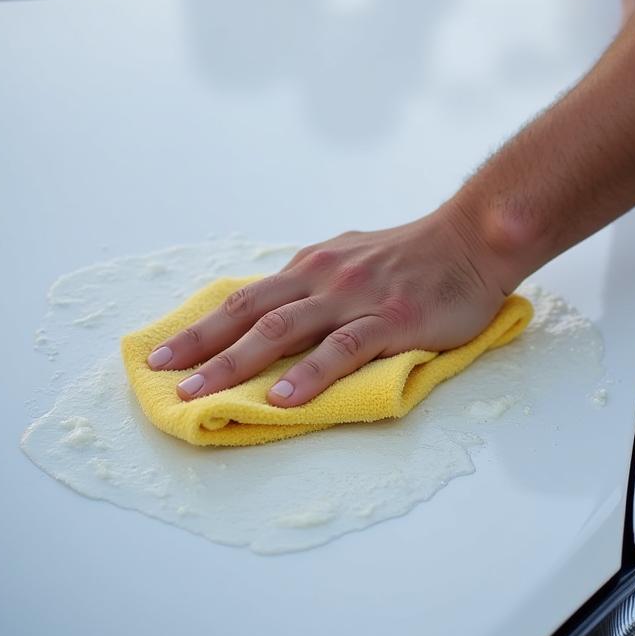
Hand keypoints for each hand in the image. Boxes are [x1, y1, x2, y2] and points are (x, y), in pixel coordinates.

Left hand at [147, 207, 510, 406]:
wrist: (472, 238)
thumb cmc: (415, 255)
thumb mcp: (354, 259)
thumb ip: (318, 284)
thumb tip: (277, 314)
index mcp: (312, 266)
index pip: (246, 299)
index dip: (202, 327)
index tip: (165, 353)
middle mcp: (323, 277)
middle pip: (249, 314)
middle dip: (201, 346)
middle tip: (161, 375)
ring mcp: (355, 297)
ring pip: (282, 331)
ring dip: (235, 363)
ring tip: (201, 394)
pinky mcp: (390, 318)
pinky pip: (342, 349)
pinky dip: (307, 374)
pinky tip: (281, 397)